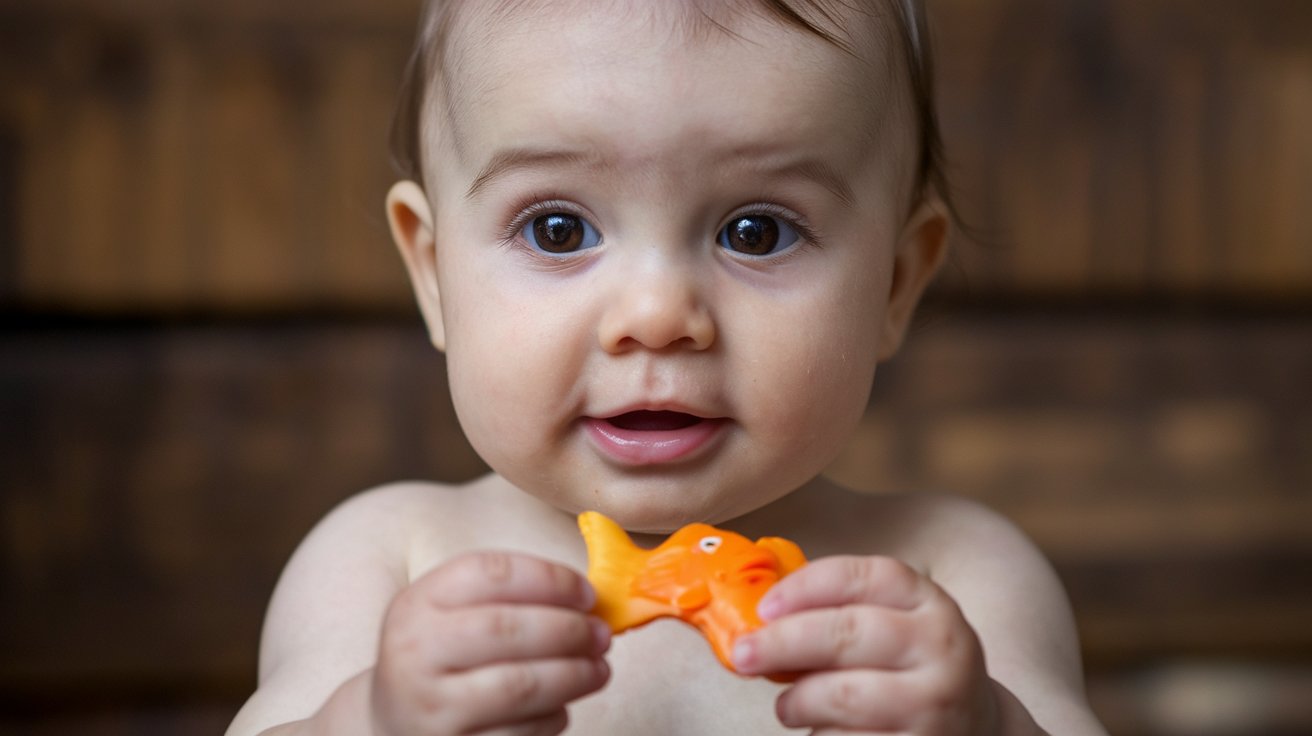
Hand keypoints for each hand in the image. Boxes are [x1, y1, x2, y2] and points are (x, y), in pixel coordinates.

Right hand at [370, 552, 610, 735]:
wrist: (392, 723)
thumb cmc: (442, 658)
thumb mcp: (452, 613)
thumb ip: (511, 597)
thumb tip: (591, 601)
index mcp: (419, 603)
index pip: (490, 573)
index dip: (549, 579)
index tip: (588, 592)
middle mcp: (416, 652)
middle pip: (506, 629)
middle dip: (568, 629)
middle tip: (602, 634)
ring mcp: (431, 707)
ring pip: (519, 685)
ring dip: (573, 675)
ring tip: (598, 669)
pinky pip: (519, 733)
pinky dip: (552, 716)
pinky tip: (562, 705)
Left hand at [731, 556, 1006, 734]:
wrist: (977, 728)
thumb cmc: (907, 669)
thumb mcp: (894, 626)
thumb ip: (839, 612)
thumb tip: (757, 613)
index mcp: (929, 602)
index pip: (864, 576)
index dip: (805, 587)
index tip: (764, 606)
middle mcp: (941, 647)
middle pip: (846, 634)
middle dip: (783, 642)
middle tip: (742, 654)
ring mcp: (936, 703)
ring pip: (842, 696)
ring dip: (797, 701)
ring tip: (787, 706)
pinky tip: (820, 731)